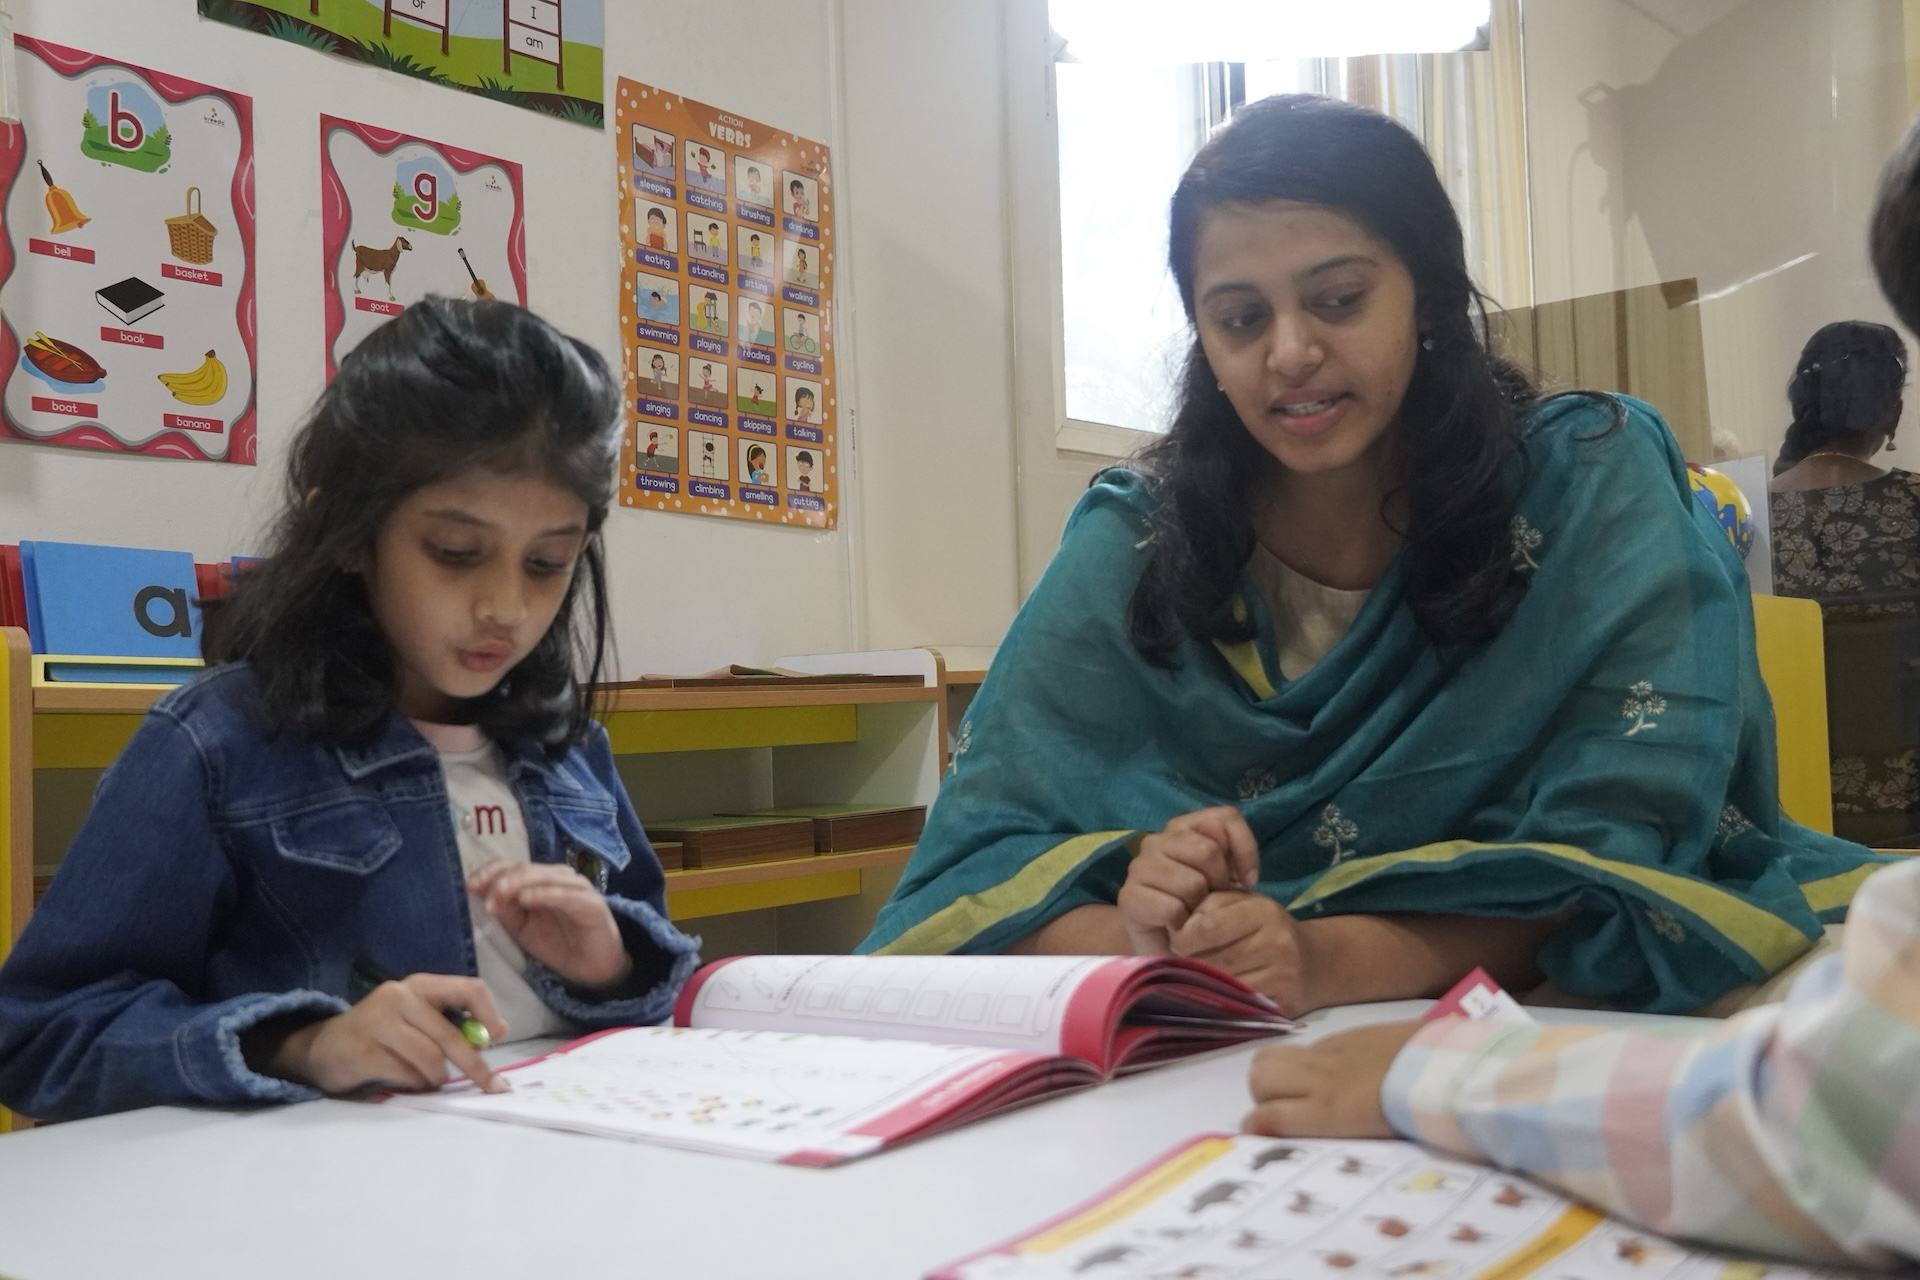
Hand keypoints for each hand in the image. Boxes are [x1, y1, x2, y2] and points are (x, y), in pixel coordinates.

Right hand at [264, 973, 508, 1095]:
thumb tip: (500, 1031)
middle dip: (475, 1066)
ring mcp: (379, 1022)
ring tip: (429, 1080)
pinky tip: (408, 1082)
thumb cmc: (381, 1033)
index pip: (469, 989)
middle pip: (451, 1035)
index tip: (496, 1040)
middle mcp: (401, 996)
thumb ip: (454, 1022)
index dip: (489, 1015)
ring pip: (431, 1059)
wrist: (322, 1047)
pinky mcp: (364, 1050)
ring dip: (437, 1079)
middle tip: (492, 1086)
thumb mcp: (418, 1018)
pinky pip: (407, 1075)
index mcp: (421, 985)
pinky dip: (415, 1085)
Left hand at [467, 861, 631, 988]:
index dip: (489, 872)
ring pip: (543, 876)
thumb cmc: (557, 944)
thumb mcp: (520, 927)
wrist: (592, 969)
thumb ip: (503, 907)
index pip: (511, 866)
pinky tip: (528, 899)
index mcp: (538, 880)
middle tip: (485, 899)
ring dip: (518, 884)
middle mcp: (556, 878)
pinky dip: (545, 894)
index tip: (468, 884)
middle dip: (500, 881)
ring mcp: (576, 888)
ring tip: (499, 896)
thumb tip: (476, 888)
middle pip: (524, 869)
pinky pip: (566, 895)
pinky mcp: (592, 903)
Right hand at [1119, 806, 1260, 954]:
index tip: (1247, 880)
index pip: (1224, 817)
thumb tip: (1245, 876)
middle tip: (1213, 902)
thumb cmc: (1200, 909)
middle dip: (1220, 884)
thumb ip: (1235, 859)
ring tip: (1194, 916)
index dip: (1244, 849)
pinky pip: (1172, 909)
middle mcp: (1157, 840)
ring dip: (1200, 908)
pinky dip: (1182, 926)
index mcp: (1182, 828)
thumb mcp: (1226, 880)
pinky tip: (1178, 930)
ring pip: (1192, 883)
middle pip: (1208, 851)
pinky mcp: (1128, 897)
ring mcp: (1139, 867)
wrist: (1166, 948)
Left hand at [1170, 890, 1322, 1013]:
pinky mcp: (1282, 1006)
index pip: (1207, 928)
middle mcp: (1277, 944)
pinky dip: (1222, 1001)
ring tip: (1201, 975)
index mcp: (1263, 913)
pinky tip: (1219, 992)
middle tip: (1185, 960)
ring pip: (1222, 987)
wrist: (1314, 962)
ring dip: (1203, 983)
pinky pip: (1237, 1007)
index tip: (1178, 939)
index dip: (1184, 936)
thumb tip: (1178, 928)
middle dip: (1189, 962)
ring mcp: (1282, 978)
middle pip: (1212, 960)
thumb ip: (1209, 905)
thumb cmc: (1265, 928)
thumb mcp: (1242, 903)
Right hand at [1242, 1021, 1423, 1138]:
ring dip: (1275, 1073)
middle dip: (1262, 1095)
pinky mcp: (1347, 1035)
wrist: (1448, 1066)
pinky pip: (1310, 1046)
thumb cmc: (1420, 1114)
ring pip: (1274, 1055)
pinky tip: (1335, 1071)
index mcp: (1328, 1112)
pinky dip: (1309, 1061)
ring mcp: (1331, 1053)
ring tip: (1297, 1088)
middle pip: (1260, 1077)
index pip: (1268, 1117)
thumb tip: (1321, 1132)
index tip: (1259, 1135)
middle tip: (1283, 1109)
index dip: (1255, 1127)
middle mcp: (1320, 1081)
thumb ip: (1339, 1131)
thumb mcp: (1377, 1137)